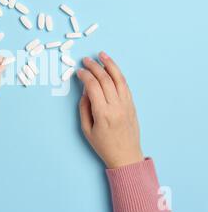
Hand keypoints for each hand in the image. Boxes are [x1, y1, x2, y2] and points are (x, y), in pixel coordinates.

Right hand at [77, 52, 143, 168]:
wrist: (126, 156)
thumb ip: (84, 108)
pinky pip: (125, 85)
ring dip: (109, 64)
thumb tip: (85, 90)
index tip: (79, 71)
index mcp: (103, 114)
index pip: (93, 87)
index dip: (85, 76)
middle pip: (105, 79)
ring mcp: (126, 104)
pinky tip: (112, 67)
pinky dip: (118, 74)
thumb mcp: (86, 129)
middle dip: (94, 67)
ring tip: (101, 55)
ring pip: (118, 78)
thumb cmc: (104, 145)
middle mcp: (116, 106)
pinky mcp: (132, 104)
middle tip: (86, 60)